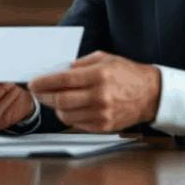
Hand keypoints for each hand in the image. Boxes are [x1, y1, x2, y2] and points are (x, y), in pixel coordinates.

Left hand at [28, 51, 161, 132]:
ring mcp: (102, 113)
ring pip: (67, 115)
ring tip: (53, 100)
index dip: (44, 82)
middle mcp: (100, 96)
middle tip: (37, 93)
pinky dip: (69, 116)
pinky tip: (69, 108)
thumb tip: (60, 70)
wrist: (151, 94)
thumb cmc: (127, 74)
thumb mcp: (105, 58)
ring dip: (55, 108)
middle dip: (44, 96)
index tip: (33, 84)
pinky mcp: (105, 126)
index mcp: (99, 75)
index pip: (63, 80)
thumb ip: (81, 64)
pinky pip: (78, 124)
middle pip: (61, 100)